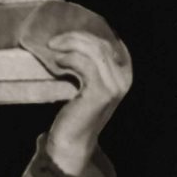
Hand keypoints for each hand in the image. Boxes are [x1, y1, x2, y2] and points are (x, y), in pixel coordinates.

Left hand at [44, 30, 131, 175]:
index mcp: (124, 74)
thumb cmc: (74, 112)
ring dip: (70, 45)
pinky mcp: (100, 93)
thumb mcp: (86, 85)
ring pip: (94, 51)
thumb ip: (89, 65)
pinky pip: (84, 64)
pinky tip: (57, 61)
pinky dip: (69, 58)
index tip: (67, 34)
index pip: (109, 42)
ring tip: (52, 49)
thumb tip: (73, 39)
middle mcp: (124, 79)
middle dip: (76, 37)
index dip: (88, 34)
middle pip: (101, 44)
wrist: (70, 142)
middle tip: (54, 41)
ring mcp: (115, 86)